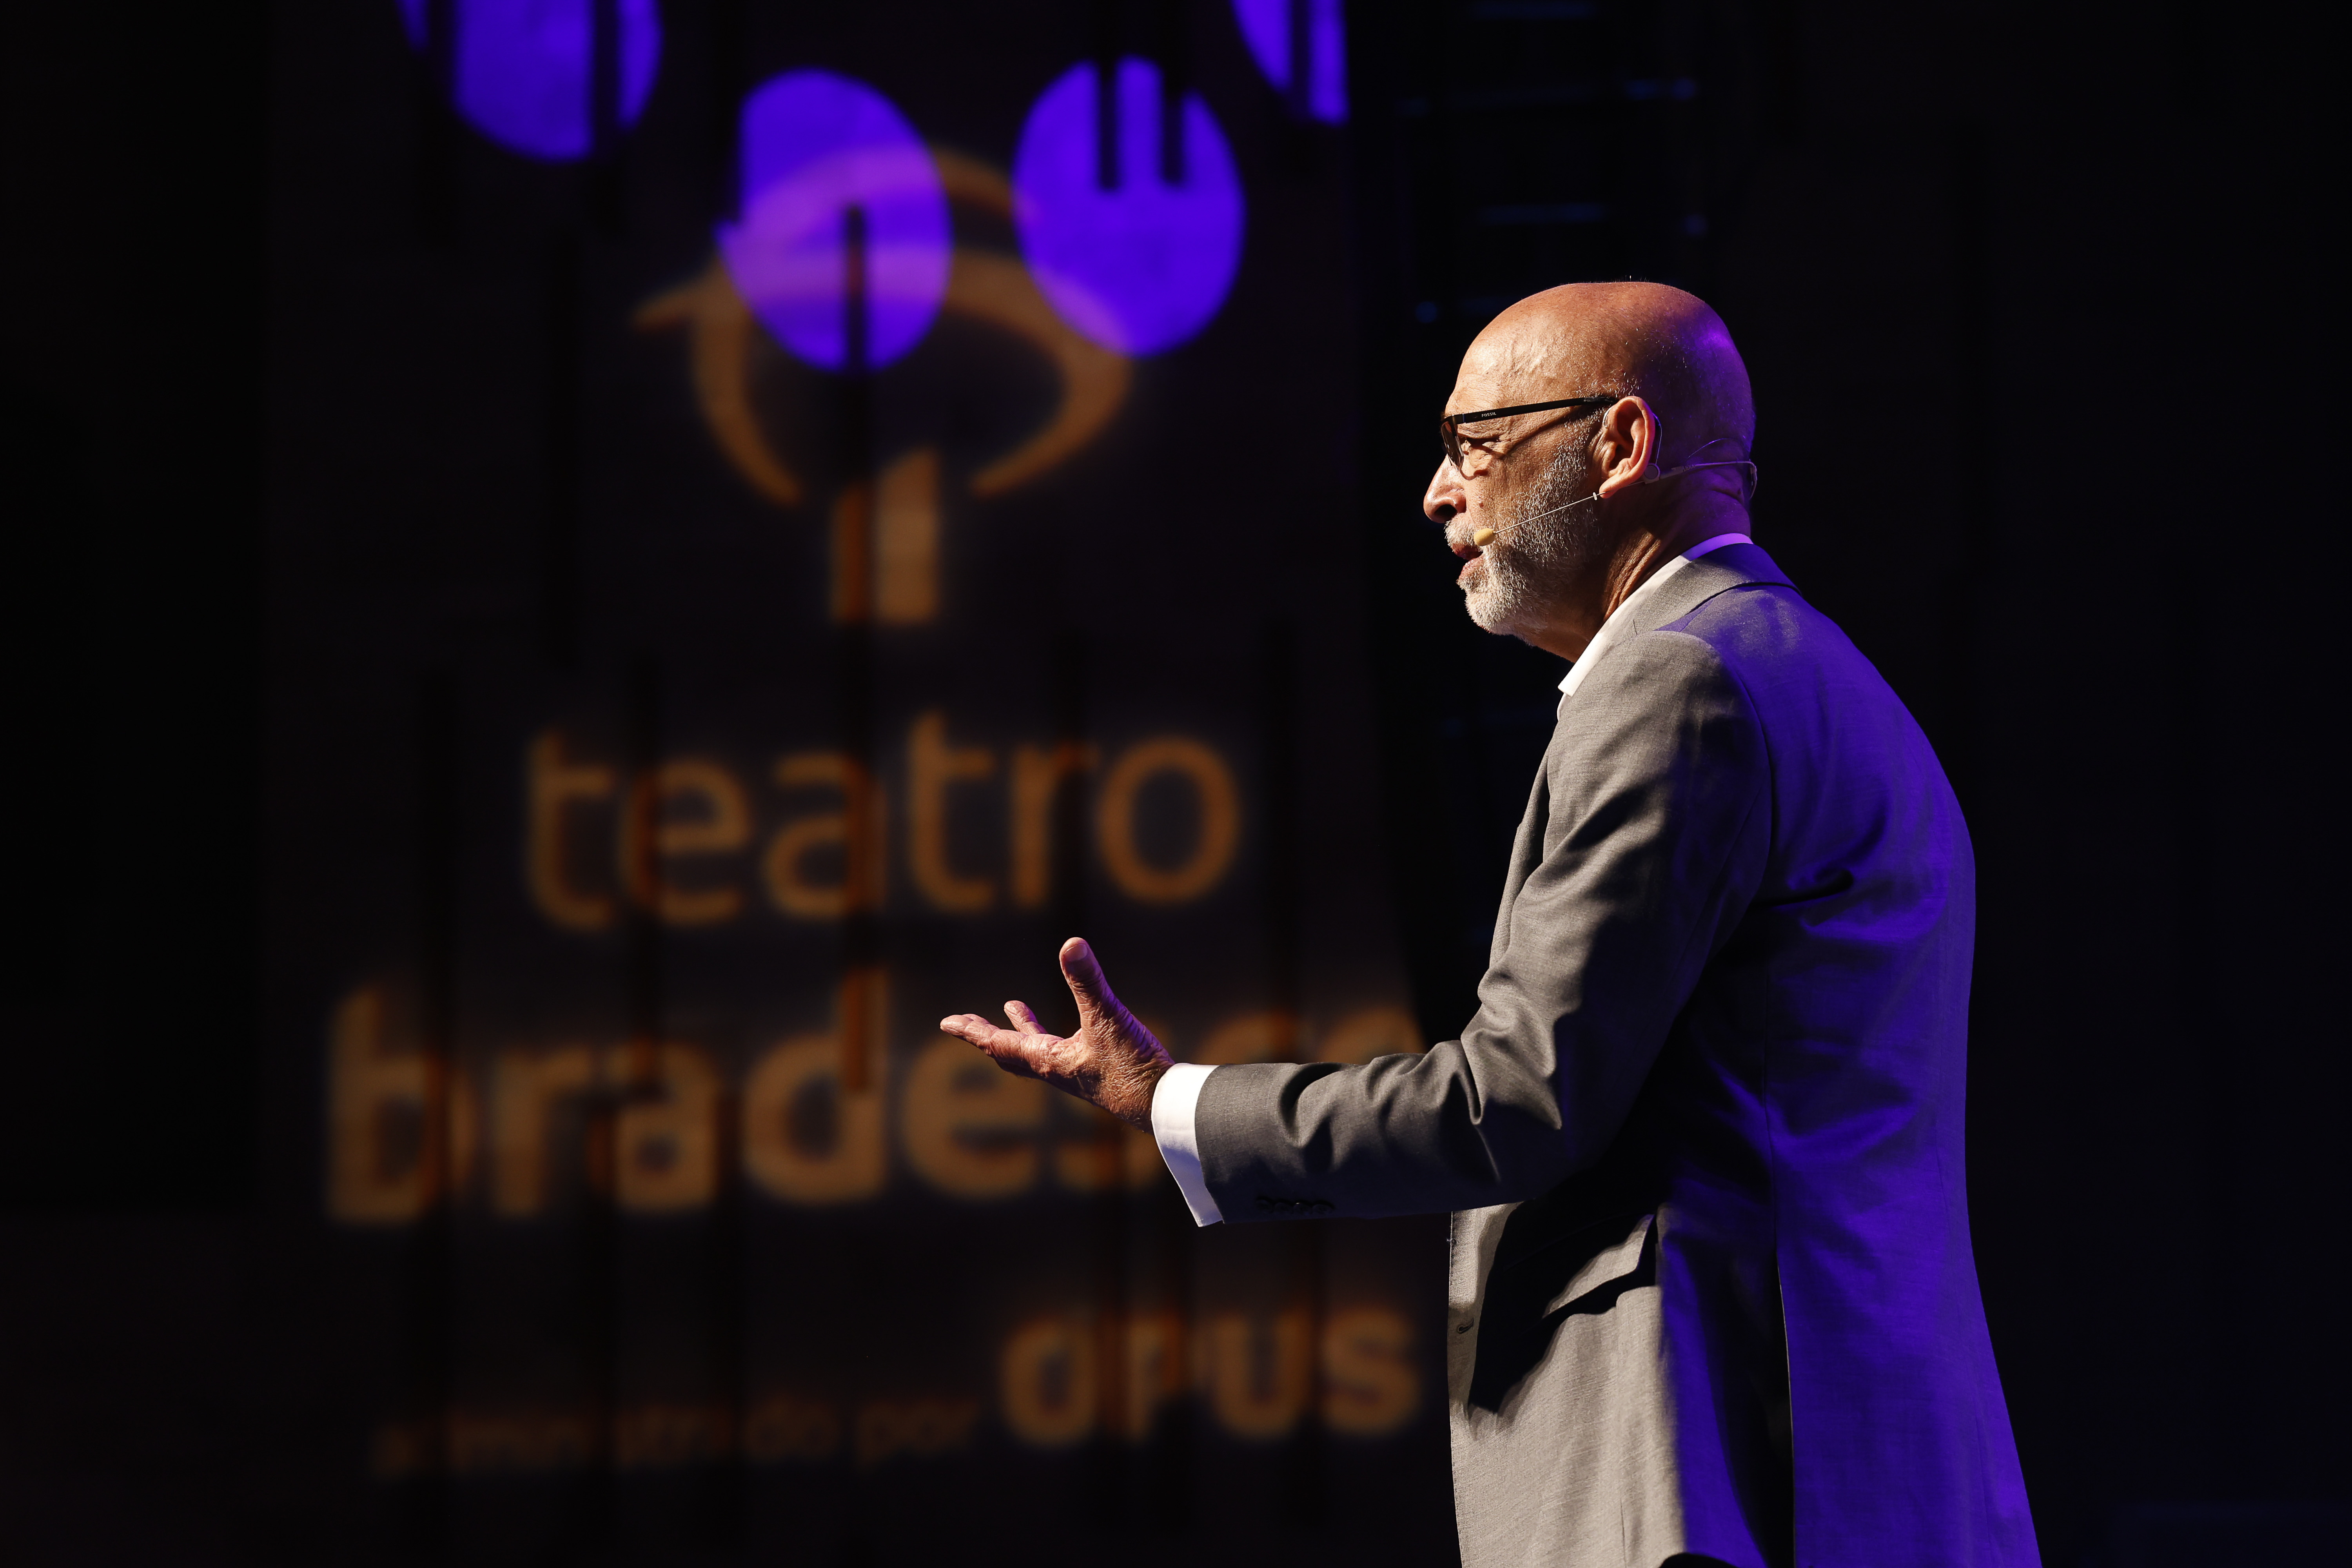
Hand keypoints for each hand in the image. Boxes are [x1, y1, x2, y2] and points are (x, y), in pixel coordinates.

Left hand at [938, 937, 1174, 1130]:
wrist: (1161, 1105)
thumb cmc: (1132, 1067)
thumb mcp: (1108, 1017)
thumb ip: (1089, 981)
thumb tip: (1071, 943)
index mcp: (1047, 1059)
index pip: (997, 1043)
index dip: (971, 1030)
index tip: (946, 1023)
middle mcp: (1054, 1068)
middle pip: (1007, 1050)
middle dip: (984, 1033)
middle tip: (962, 1022)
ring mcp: (1073, 1071)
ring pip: (1035, 1050)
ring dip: (1020, 1029)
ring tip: (1013, 1006)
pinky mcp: (1094, 1070)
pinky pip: (1060, 1050)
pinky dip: (1052, 1033)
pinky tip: (1067, 1025)